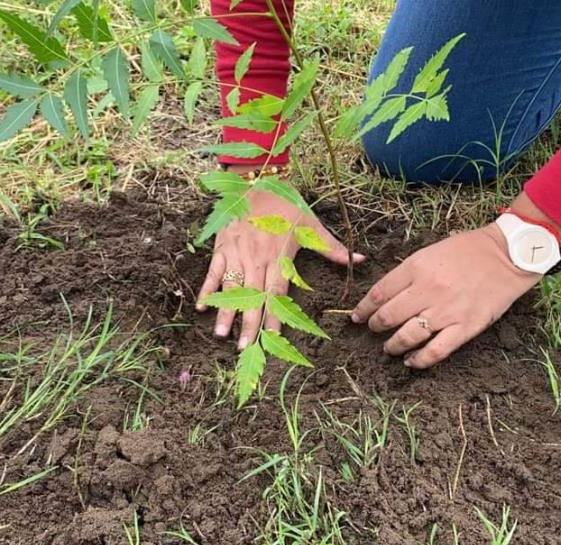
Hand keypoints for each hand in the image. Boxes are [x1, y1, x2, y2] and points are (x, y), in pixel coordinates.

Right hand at [197, 189, 364, 349]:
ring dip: (226, 311)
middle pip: (253, 297)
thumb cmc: (285, 205)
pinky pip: (213, 271)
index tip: (273, 337)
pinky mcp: (222, 247)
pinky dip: (207, 288)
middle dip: (249, 323)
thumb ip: (331, 247)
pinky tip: (201, 307)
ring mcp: (237, 254)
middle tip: (245, 348)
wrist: (257, 181)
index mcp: (279, 257)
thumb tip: (359, 259)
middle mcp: (257, 259)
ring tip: (221, 335)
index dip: (274, 316)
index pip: (277, 293)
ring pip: (231, 287)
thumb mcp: (310, 225)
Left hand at [351, 223, 540, 367]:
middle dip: (375, 326)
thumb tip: (385, 294)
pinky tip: (411, 362)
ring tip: (388, 349)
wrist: (508, 255)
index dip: (364, 308)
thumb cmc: (468, 250)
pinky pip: (436, 351)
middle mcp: (427, 290)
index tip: (357, 316)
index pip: (379, 293)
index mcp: (416, 268)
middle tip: (372, 329)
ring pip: (407, 336)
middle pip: (388, 316)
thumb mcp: (430, 252)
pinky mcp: (465, 327)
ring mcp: (446, 311)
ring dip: (392, 346)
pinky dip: (419, 360)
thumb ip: (408, 272)